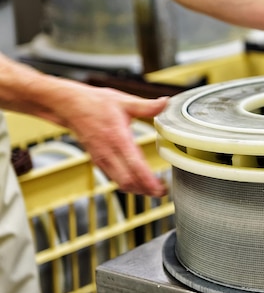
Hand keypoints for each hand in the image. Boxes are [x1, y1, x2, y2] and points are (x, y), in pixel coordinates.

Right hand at [45, 82, 168, 196]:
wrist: (69, 106)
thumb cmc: (94, 103)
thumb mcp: (124, 101)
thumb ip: (146, 106)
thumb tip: (165, 103)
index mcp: (118, 138)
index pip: (134, 165)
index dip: (148, 180)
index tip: (160, 187)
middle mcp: (108, 152)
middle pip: (128, 181)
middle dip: (146, 190)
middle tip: (162, 192)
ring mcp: (102, 158)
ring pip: (120, 182)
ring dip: (137, 189)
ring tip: (153, 190)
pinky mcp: (98, 161)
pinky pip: (113, 178)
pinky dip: (127, 184)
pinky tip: (138, 182)